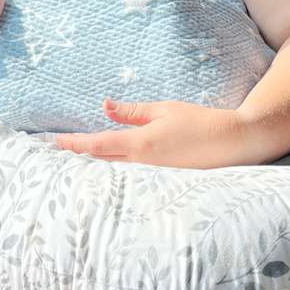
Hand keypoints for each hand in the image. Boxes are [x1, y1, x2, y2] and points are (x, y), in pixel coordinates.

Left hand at [53, 100, 269, 168]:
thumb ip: (133, 112)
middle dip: (78, 156)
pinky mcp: (161, 183)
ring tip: (73, 160)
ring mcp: (152, 177)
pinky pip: (131, 178)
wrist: (234, 144)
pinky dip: (114, 172)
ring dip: (93, 165)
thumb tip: (105, 106)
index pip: (98, 145)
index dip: (74, 144)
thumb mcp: (165, 110)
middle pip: (101, 161)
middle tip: (57, 151)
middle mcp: (143, 164)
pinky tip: (105, 170)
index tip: (55, 142)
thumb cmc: (201, 122)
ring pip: (114, 172)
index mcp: (141, 143)